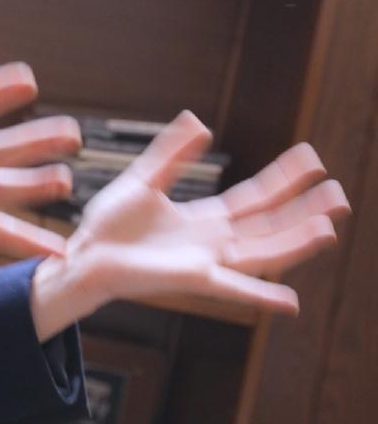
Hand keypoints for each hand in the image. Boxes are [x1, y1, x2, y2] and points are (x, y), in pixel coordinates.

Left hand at [30, 109, 347, 337]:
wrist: (82, 255)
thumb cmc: (108, 225)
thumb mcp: (144, 179)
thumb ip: (172, 154)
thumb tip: (200, 123)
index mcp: (203, 220)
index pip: (255, 198)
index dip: (283, 180)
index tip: (312, 159)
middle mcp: (212, 243)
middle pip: (270, 225)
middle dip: (304, 211)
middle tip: (340, 195)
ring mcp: (207, 262)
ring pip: (263, 252)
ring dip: (296, 242)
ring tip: (330, 227)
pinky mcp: (192, 278)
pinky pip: (233, 289)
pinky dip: (261, 296)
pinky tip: (291, 301)